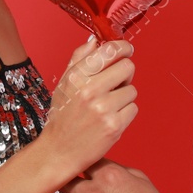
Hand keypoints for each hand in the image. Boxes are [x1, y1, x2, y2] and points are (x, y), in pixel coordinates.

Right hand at [39, 38, 137, 176]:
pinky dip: (125, 113)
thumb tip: (95, 41)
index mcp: (77, 77)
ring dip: (124, 97)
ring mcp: (103, 109)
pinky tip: (110, 118)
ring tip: (107, 106)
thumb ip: (79, 59)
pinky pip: (133, 109)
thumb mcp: (64, 84)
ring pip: (132, 90)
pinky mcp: (115, 126)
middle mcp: (90, 91)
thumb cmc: (62, 117)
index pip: (109, 50)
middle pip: (128, 67)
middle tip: (115, 84)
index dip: (122, 47)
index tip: (126, 50)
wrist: (59, 151)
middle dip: (125, 74)